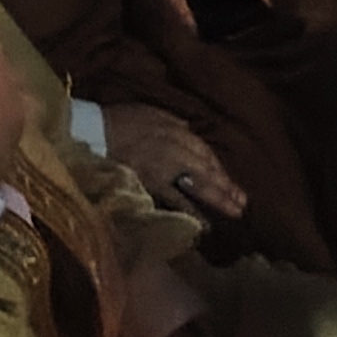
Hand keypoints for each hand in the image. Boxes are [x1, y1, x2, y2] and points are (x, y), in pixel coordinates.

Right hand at [103, 106, 247, 224]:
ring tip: (234, 212)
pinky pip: (176, 199)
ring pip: (198, 184)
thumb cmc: (119, 121)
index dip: (217, 168)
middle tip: (242, 202)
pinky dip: (191, 211)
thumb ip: (171, 122)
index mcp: (175, 131)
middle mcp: (175, 149)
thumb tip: (188, 129)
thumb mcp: (149, 112)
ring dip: (217, 198)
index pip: (203, 151)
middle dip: (225, 186)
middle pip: (206, 169)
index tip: (229, 182)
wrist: (93, 133)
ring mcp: (165, 168)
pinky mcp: (151, 184)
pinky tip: (204, 224)